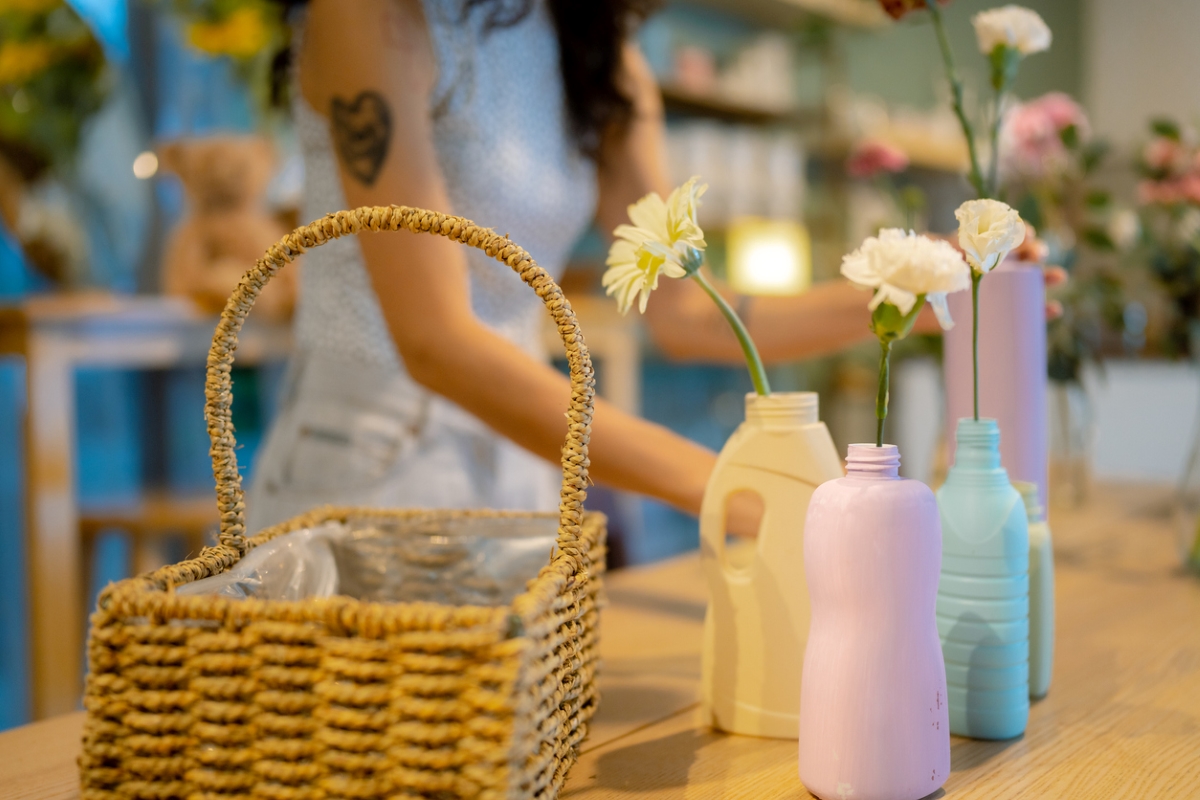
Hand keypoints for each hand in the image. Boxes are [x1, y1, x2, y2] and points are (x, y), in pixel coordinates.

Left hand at [916, 222, 1065, 333]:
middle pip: (1023, 257)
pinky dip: (1041, 312)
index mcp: (980, 248)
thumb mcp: (939, 254)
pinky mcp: (994, 315)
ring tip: (1058, 276)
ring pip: (1028, 284)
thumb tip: (980, 243)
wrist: (908, 303)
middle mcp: (991, 268)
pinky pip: (1022, 314)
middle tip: (1037, 255)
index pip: (1008, 236)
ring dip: (1046, 278)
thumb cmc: (921, 273)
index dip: (1022, 232)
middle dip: (1035, 252)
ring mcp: (995, 292)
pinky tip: (1055, 309)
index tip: (1026, 233)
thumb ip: (956, 245)